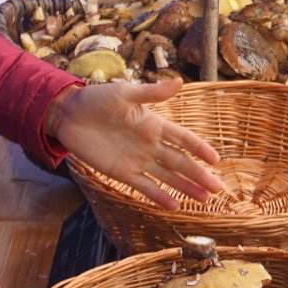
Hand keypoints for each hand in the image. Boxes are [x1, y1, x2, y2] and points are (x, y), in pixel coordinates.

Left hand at [45, 77, 223, 207]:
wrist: (69, 114)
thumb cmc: (97, 98)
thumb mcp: (125, 92)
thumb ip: (152, 92)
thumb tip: (179, 81)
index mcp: (154, 124)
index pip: (183, 138)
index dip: (199, 148)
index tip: (216, 160)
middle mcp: (150, 144)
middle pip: (180, 163)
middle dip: (199, 175)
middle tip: (218, 188)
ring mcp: (137, 160)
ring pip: (167, 177)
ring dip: (186, 188)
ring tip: (204, 199)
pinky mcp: (122, 173)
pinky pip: (145, 187)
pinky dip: (160, 196)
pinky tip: (175, 206)